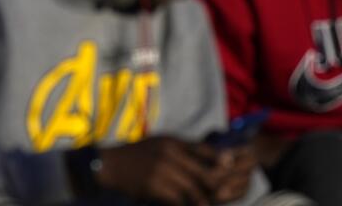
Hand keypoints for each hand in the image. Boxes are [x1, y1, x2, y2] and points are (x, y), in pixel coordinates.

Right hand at [96, 137, 248, 204]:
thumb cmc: (135, 154)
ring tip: (206, 204)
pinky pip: (179, 201)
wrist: (110, 165)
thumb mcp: (158, 144)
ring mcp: (163, 171)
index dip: (221, 160)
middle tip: (225, 194)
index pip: (204, 150)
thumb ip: (180, 149)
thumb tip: (206, 158)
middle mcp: (170, 154)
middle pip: (205, 173)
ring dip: (203, 201)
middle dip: (217, 186)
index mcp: (172, 142)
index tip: (232, 168)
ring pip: (194, 190)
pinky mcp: (156, 187)